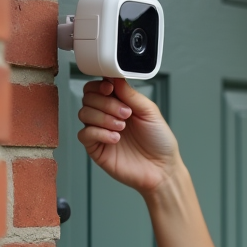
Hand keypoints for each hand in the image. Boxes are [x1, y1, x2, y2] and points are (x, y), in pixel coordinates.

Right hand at [77, 78, 180, 194]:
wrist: (162, 168)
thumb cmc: (159, 141)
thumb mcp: (150, 112)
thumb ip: (131, 94)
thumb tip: (114, 78)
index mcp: (120, 104)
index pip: (98, 87)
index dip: (100, 85)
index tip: (109, 88)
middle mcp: (107, 116)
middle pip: (88, 98)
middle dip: (106, 103)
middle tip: (126, 114)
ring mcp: (100, 132)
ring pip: (84, 113)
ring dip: (103, 117)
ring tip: (122, 127)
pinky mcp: (96, 148)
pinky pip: (85, 134)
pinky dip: (99, 133)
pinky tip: (115, 138)